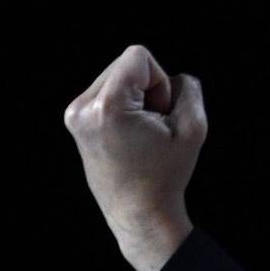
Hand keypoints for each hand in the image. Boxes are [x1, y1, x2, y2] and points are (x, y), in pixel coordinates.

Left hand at [64, 44, 205, 251]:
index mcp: (107, 107)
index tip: (158, 114)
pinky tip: (128, 133)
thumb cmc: (165, 175)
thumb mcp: (194, 128)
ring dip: (135, 96)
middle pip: (125, 63)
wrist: (139, 214)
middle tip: (150, 126)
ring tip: (139, 132)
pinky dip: (123, 103)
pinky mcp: (75, 120)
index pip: (137, 56)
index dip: (159, 81)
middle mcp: (82, 108)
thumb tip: (172, 79)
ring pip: (117, 74)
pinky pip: (107, 89)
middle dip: (146, 88)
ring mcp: (75, 115)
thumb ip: (189, 88)